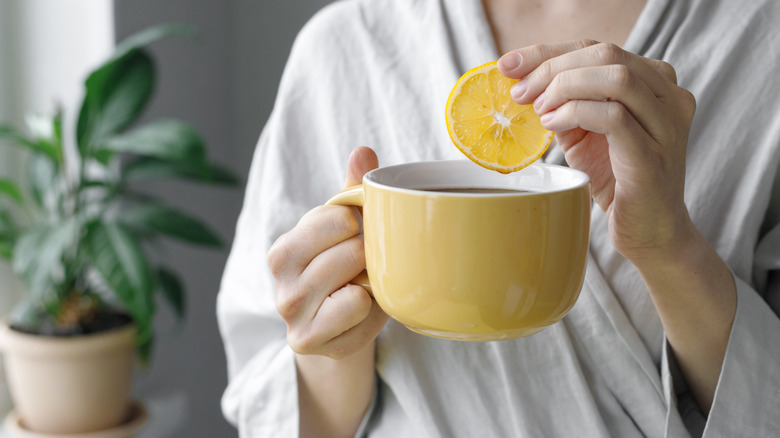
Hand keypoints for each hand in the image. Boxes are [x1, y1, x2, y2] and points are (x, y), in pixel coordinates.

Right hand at [267, 147, 387, 358]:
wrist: (338, 328)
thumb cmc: (342, 271)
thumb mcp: (345, 231)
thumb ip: (352, 191)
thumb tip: (362, 150)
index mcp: (283, 248)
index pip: (333, 218)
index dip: (357, 224)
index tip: (357, 234)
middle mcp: (280, 281)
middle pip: (347, 250)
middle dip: (367, 254)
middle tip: (366, 264)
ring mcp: (291, 314)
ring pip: (351, 281)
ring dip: (370, 282)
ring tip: (364, 285)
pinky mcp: (308, 340)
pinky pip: (357, 310)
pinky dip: (370, 310)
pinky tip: (362, 309)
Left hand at [498, 40, 697, 264]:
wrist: (649, 231)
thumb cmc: (618, 180)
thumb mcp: (585, 134)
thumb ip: (564, 105)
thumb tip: (523, 84)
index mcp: (654, 83)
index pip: (597, 49)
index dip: (548, 52)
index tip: (509, 65)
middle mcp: (669, 96)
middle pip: (606, 54)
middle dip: (552, 67)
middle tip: (520, 91)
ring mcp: (666, 124)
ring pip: (614, 77)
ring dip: (564, 87)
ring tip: (538, 109)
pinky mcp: (652, 153)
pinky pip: (612, 116)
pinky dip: (575, 113)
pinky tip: (553, 125)